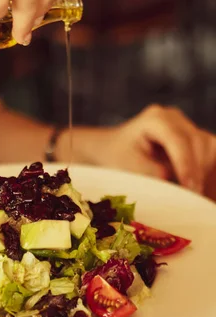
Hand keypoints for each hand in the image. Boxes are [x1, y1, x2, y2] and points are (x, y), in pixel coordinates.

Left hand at [73, 105, 215, 195]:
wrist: (111, 148)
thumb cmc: (117, 158)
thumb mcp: (131, 168)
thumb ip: (157, 175)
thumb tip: (182, 188)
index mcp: (156, 119)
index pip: (179, 141)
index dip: (187, 165)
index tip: (190, 188)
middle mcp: (174, 117)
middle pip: (198, 143)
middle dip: (198, 172)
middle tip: (195, 199)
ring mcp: (185, 125)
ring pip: (209, 148)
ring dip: (205, 172)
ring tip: (197, 196)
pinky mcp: (193, 137)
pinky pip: (210, 153)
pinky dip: (207, 172)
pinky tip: (203, 190)